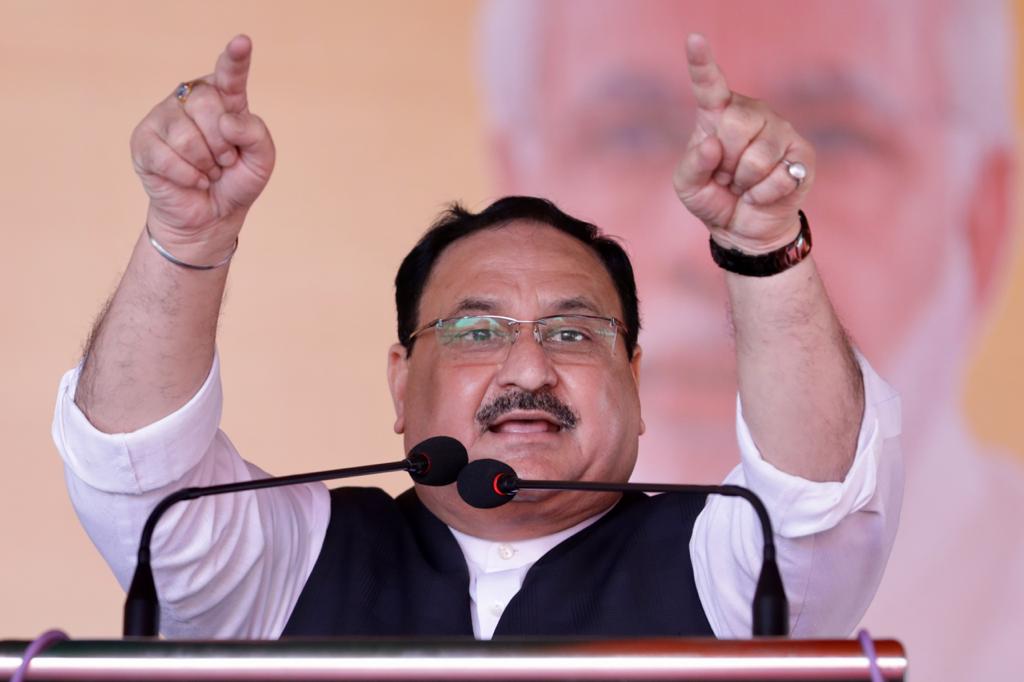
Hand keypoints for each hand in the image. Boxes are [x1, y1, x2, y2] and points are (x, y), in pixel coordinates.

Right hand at [129, 35, 274, 260]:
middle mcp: (191, 99)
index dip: (235, 59)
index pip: (229, 74)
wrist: (212, 216)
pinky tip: (192, 180)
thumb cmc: (236, 181)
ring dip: (205, 163)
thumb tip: (227, 120)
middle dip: (223, 144)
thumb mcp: (261, 160)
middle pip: (208, 106)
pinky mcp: (144, 140)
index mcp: (224, 97)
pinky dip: (187, 176)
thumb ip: (255, 134)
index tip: (242, 43)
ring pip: (186, 135)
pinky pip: (167, 156)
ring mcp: (164, 117)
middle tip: (224, 161)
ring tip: (208, 171)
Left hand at [673, 34, 813, 253]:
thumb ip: (692, 164)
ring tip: (744, 185)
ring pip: (757, 156)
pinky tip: (762, 193)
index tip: (693, 39)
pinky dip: (762, 195)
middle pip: (735, 125)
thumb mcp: (688, 186)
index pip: (710, 85)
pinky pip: (778, 176)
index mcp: (719, 114)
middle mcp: (753, 114)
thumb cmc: (714, 197)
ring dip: (744, 182)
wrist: (743, 228)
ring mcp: (781, 131)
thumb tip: (712, 145)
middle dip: (725, 161)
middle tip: (726, 175)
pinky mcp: (802, 154)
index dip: (701, 63)